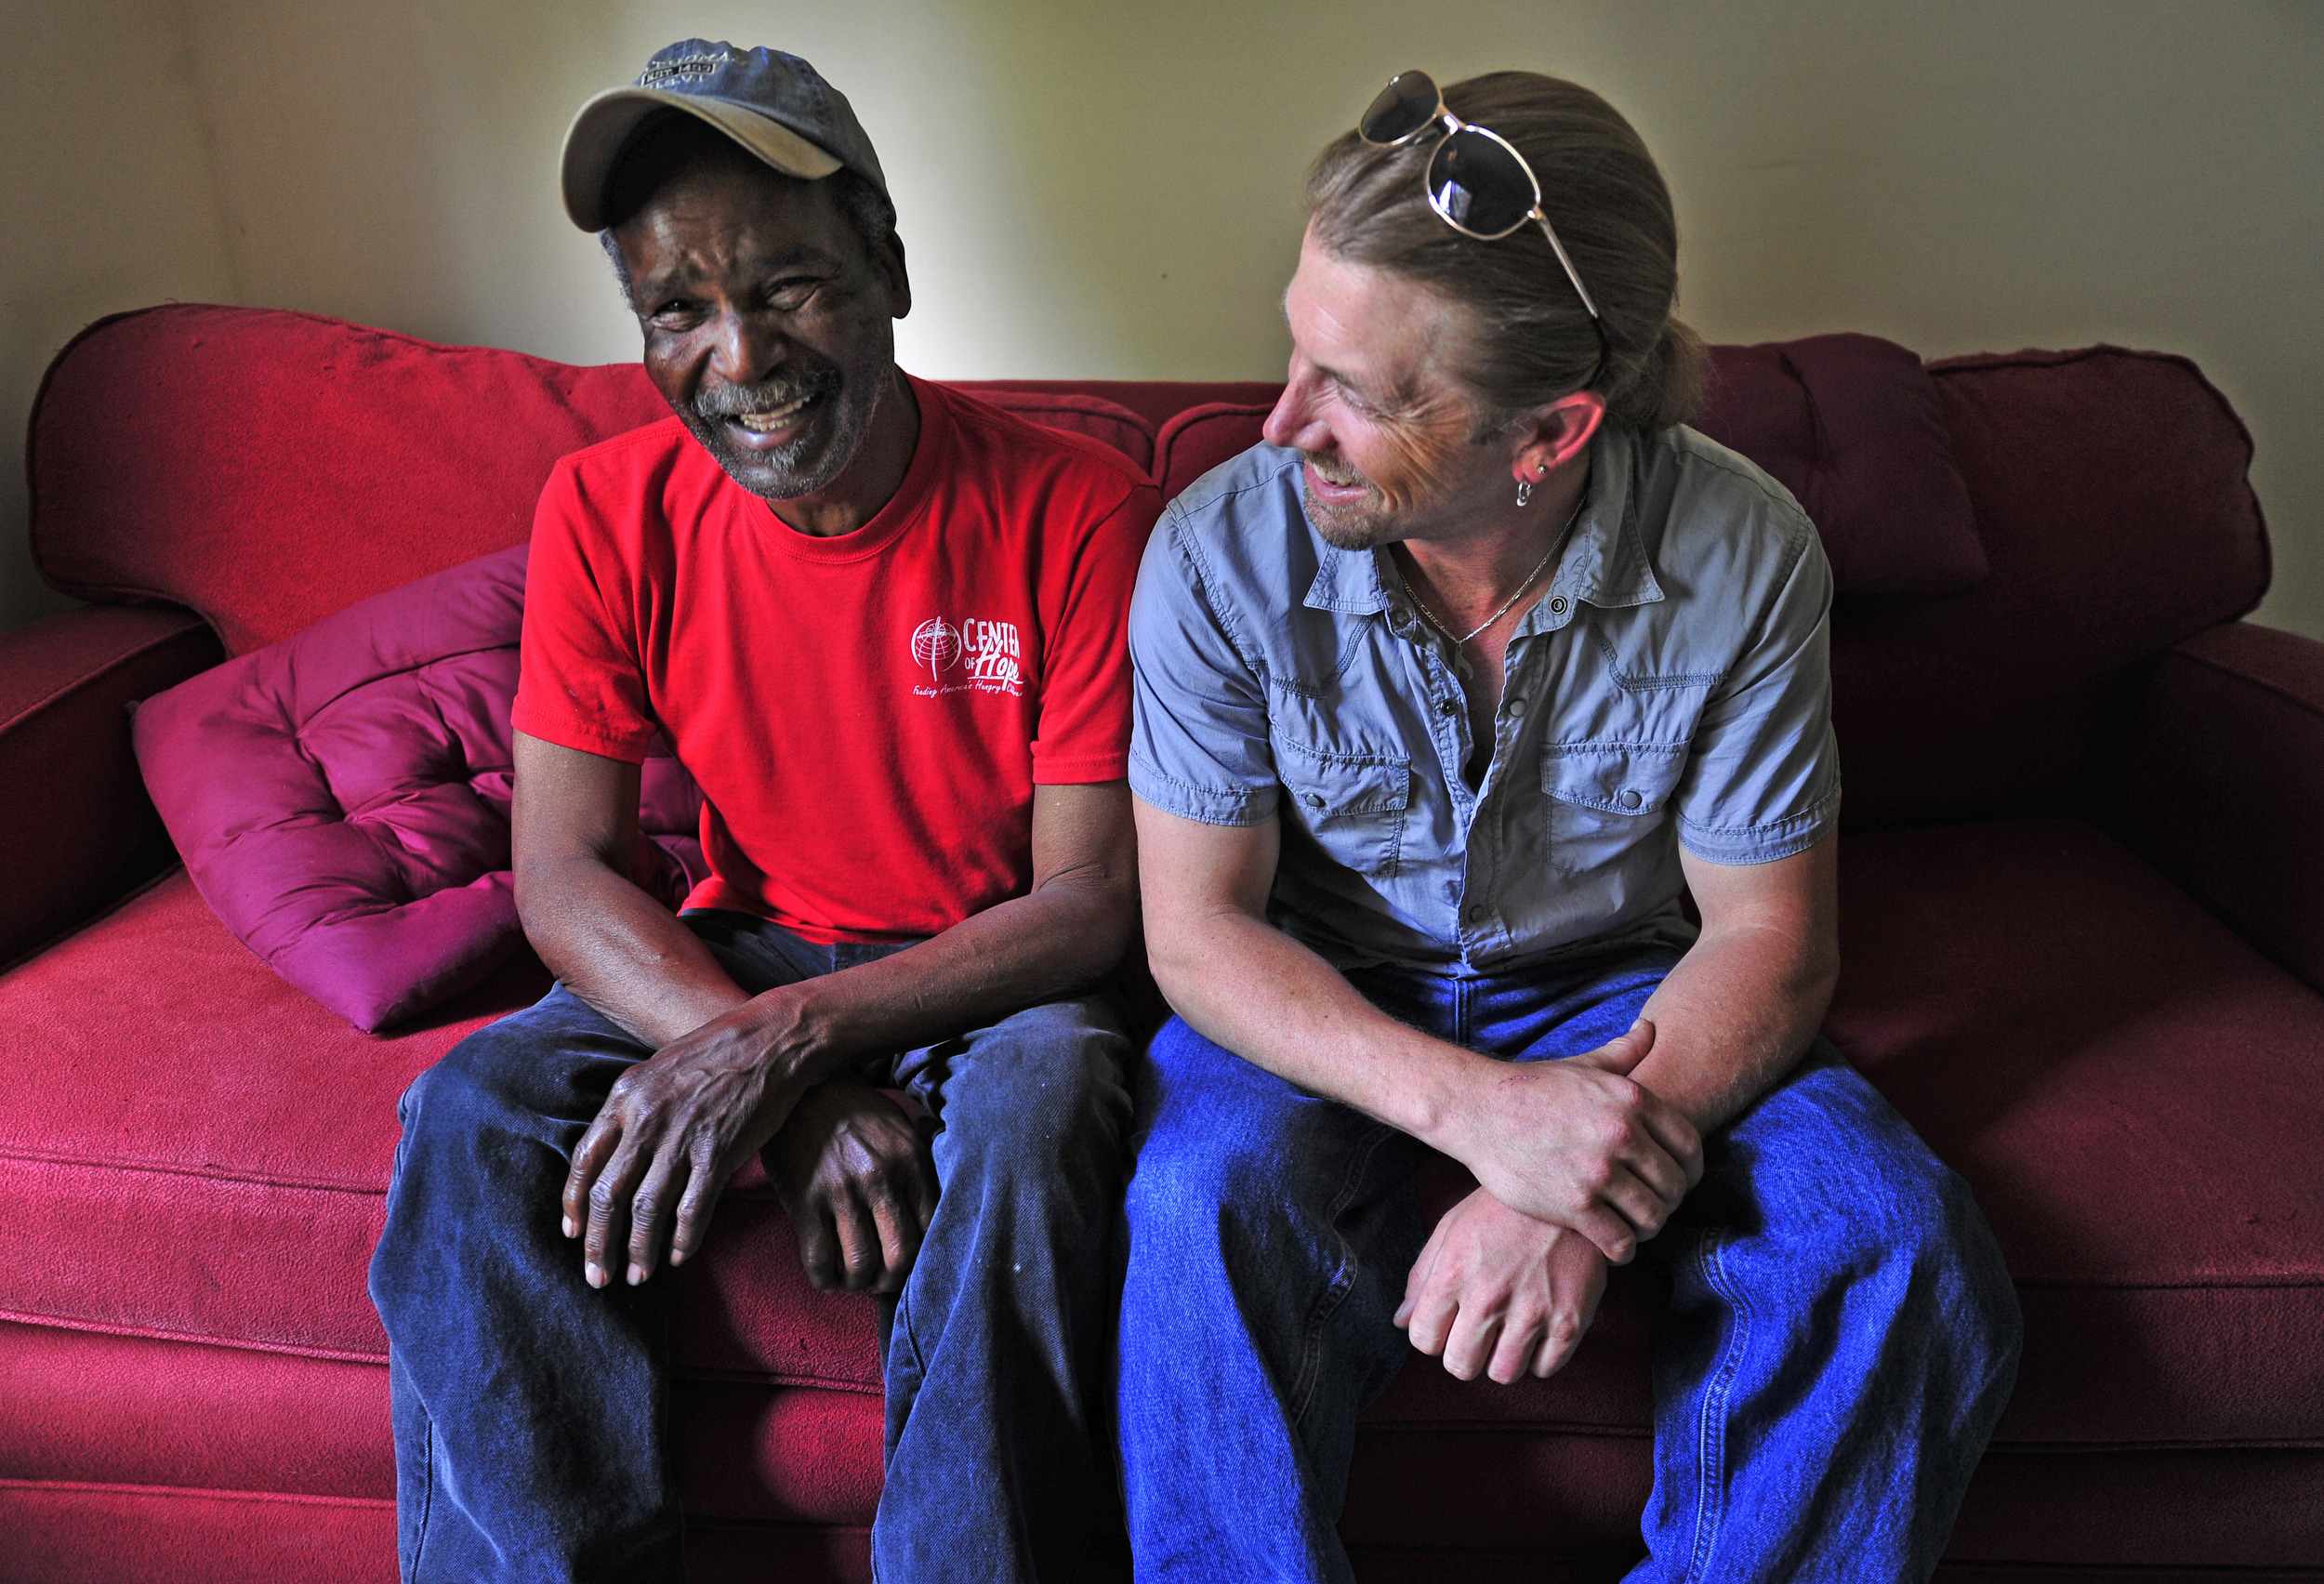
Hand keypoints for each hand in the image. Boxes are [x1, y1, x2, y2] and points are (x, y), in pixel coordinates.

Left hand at [562, 996, 806, 1288]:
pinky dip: (683, 1238)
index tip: (573, 1234)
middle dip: (598, 1243)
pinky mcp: (720, 1151)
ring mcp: (683, 1136)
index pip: (584, 1162)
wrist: (771, 1038)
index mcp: (625, 1098)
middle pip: (608, 1195)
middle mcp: (646, 1119)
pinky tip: (679, 1256)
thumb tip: (613, 1151)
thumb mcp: (658, 1069)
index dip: (574, 1204)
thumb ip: (632, 1108)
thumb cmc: (717, 1052)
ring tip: (637, 1276)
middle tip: (597, 1277)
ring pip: (646, 1209)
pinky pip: (693, 1208)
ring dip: (638, 1250)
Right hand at [765, 1079, 939, 1293]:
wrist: (801, 1087)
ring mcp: (841, 1190)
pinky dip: (825, 1280)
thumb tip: (943, 1198)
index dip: (923, 1258)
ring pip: (860, 1264)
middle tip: (882, 1281)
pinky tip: (827, 1277)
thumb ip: (920, 1162)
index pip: (932, 1227)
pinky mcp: (804, 1200)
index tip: (909, 1264)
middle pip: (901, 1255)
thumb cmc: (854, 1111)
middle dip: (893, 1280)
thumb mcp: (899, 1125)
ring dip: (858, 1284)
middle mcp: (880, 1177)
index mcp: (910, 1159)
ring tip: (854, 1280)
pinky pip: (819, 1260)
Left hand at [1396, 1187, 1608, 1383]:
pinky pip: (1545, 1369)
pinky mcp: (1570, 1320)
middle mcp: (1489, 1297)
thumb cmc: (1502, 1209)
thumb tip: (1400, 1321)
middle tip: (1478, 1331)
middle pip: (1461, 1366)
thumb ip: (1422, 1277)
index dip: (1432, 1334)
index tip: (1447, 1322)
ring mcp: (1532, 1311)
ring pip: (1503, 1374)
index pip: (1423, 1339)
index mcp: (1453, 1273)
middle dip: (1464, 1352)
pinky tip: (1538, 1328)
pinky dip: (1539, 1357)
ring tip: (1509, 1329)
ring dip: (1502, 1357)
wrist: (1566, 1190)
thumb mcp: (1452, 1228)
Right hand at [1444, 1019, 1700, 1263]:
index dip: (1690, 1169)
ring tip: (1634, 1226)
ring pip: (1652, 1216)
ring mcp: (1598, 1172)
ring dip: (1648, 1227)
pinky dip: (1623, 1249)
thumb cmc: (1532, 1087)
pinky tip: (1615, 1245)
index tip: (1678, 1180)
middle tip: (1653, 1206)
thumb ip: (1625, 1050)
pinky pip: (1619, 1240)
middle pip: (1675, 1185)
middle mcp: (1622, 1134)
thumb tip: (1652, 1027)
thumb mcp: (1584, 1064)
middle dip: (1669, 1201)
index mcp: (1632, 1100)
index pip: (1689, 1146)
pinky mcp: (1573, 1205)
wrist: (1477, 1109)